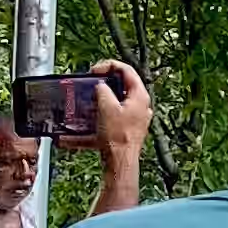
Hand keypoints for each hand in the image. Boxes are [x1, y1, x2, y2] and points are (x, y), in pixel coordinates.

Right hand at [88, 60, 151, 212]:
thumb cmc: (117, 136)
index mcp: (140, 96)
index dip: (109, 65)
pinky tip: (87, 121)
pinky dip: (99, 116)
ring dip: (101, 99)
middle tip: (91, 82)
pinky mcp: (127, 129)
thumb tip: (100, 86)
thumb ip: (103, 91)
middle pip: (123, 85)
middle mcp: (141, 106)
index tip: (95, 70)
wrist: (120, 162)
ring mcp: (135, 118)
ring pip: (117, 102)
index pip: (127, 70)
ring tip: (88, 100)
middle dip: (105, 82)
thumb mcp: (106, 107)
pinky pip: (112, 118)